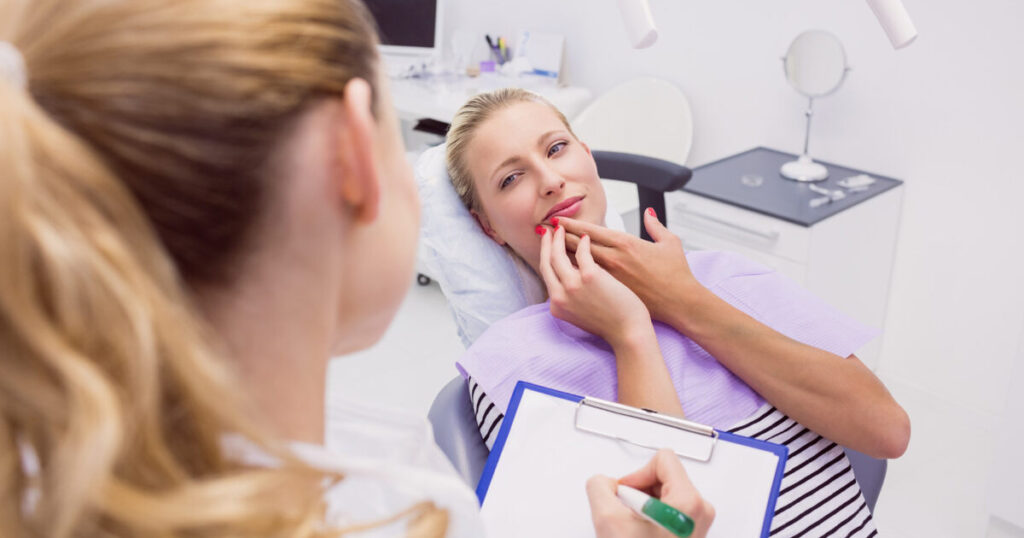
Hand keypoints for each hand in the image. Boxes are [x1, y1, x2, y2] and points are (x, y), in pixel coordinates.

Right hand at [538, 223, 650, 347]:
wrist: (629, 333)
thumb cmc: (611, 324)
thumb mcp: (580, 315)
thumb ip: (571, 299)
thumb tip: (570, 281)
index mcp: (557, 305)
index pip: (546, 275)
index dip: (544, 257)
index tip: (546, 245)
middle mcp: (560, 296)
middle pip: (546, 262)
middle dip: (546, 243)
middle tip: (549, 230)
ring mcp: (573, 286)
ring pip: (558, 255)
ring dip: (560, 238)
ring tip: (563, 228)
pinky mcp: (590, 277)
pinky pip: (582, 252)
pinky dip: (583, 242)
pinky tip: (586, 236)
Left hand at [559, 209, 704, 326]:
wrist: (679, 304)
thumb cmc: (676, 275)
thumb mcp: (670, 243)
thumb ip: (656, 225)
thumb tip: (648, 212)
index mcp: (626, 243)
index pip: (590, 231)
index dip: (571, 224)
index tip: (558, 220)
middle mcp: (614, 259)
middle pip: (578, 245)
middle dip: (559, 237)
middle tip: (545, 230)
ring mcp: (610, 277)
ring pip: (578, 264)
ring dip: (561, 255)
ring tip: (547, 248)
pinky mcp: (610, 293)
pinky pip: (584, 282)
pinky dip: (572, 275)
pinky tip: (561, 271)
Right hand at [586, 449, 713, 537]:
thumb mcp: (607, 520)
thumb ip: (600, 486)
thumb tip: (604, 483)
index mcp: (688, 502)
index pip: (662, 459)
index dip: (637, 475)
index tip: (626, 496)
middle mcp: (700, 510)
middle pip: (664, 475)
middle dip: (639, 492)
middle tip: (628, 517)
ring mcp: (698, 523)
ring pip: (664, 492)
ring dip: (643, 506)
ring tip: (634, 529)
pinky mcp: (692, 532)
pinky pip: (668, 508)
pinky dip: (650, 517)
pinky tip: (641, 535)